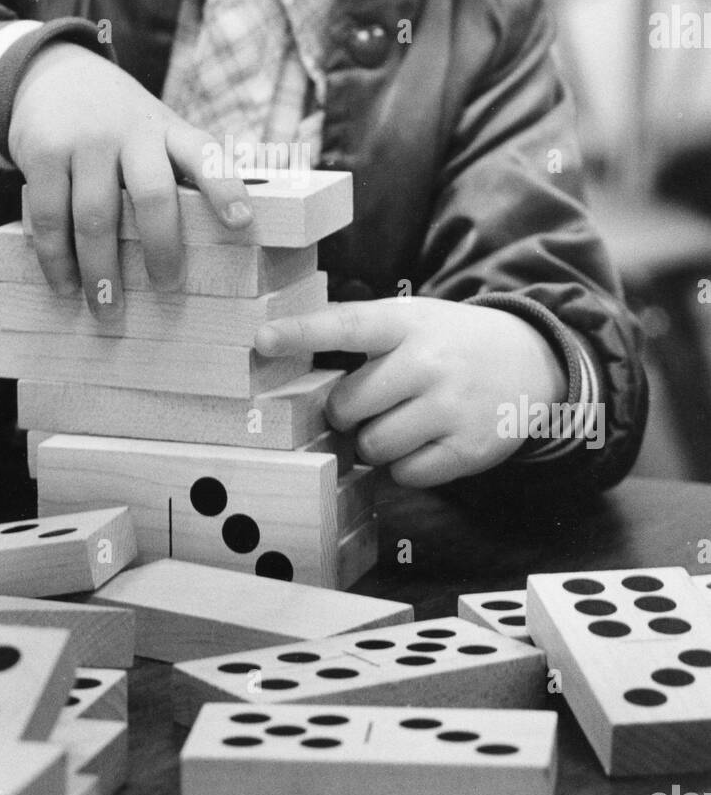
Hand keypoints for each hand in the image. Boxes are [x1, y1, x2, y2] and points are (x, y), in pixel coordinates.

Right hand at [8, 44, 252, 311]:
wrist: (55, 76)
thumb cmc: (121, 124)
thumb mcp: (159, 131)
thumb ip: (182, 172)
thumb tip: (218, 242)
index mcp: (170, 131)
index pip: (206, 155)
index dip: (225, 188)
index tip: (242, 222)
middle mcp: (131, 132)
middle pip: (152, 194)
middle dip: (161, 247)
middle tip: (166, 288)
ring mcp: (85, 141)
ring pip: (96, 216)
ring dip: (101, 270)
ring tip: (107, 308)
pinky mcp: (42, 152)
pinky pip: (50, 216)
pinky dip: (56, 258)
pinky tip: (65, 285)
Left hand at [255, 298, 566, 486]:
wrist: (531, 360)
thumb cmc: (449, 341)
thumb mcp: (411, 318)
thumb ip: (359, 332)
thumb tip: (284, 350)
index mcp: (407, 324)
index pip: (346, 326)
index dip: (301, 333)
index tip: (262, 340)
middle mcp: (429, 363)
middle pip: (348, 406)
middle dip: (348, 412)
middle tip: (372, 401)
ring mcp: (452, 407)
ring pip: (374, 447)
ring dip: (375, 442)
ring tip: (403, 421)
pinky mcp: (469, 449)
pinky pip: (406, 475)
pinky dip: (406, 467)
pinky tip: (426, 441)